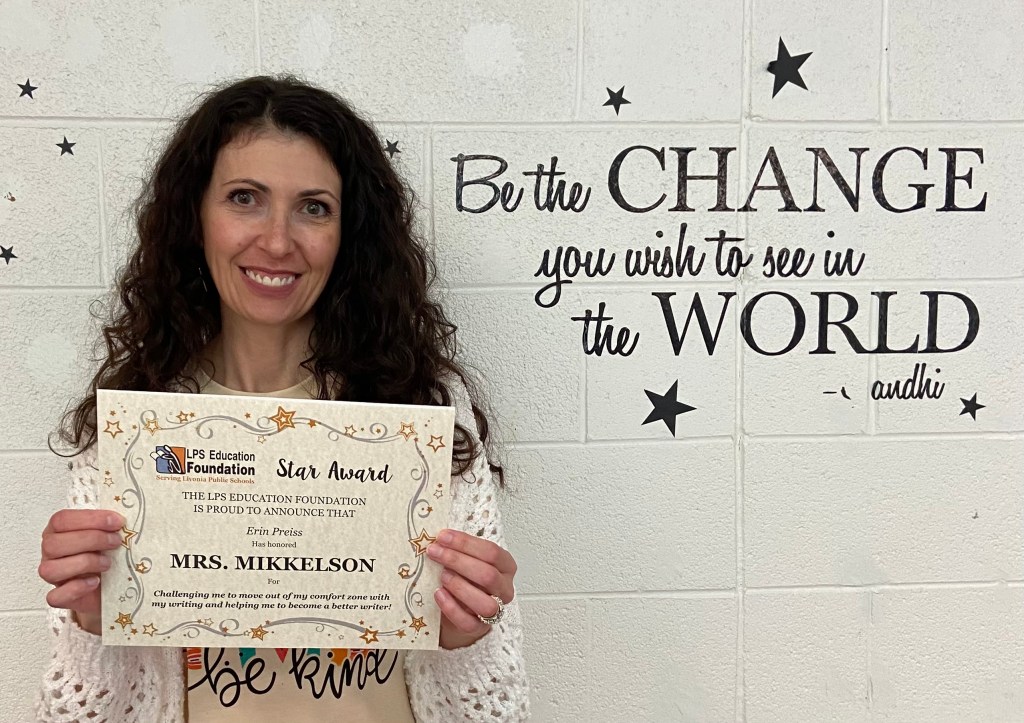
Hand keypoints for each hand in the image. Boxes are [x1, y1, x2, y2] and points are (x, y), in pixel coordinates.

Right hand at [38, 509, 124, 634]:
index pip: (62, 520)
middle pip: (53, 544)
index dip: (90, 519)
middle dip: (91, 539)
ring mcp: (52, 576)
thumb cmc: (106, 554)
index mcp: (58, 531)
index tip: (117, 522)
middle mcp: (51, 553)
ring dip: (84, 563)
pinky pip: (55, 596)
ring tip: (108, 563)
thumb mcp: (108, 534)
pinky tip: (95, 581)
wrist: (111, 586)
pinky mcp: (59, 597)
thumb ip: (110, 525)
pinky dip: (76, 588)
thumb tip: (124, 519)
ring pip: (50, 570)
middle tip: (116, 542)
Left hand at [426, 529, 516, 649]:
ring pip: (486, 603)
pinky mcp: (479, 628)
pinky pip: (468, 622)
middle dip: (458, 561)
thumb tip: (439, 538)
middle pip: (488, 575)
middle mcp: (504, 588)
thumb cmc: (466, 578)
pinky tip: (439, 593)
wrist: (461, 610)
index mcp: (506, 566)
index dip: (466, 543)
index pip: (492, 552)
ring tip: (442, 575)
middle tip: (435, 552)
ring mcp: (495, 610)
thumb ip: (460, 549)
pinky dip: (451, 607)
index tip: (443, 537)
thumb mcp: (468, 559)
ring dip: (460, 587)